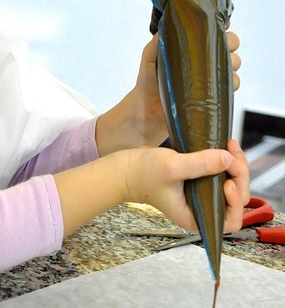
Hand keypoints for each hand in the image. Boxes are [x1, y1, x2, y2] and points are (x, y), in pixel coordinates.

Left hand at [115, 29, 241, 148]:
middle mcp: (204, 60)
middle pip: (230, 45)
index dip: (220, 25)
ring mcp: (210, 77)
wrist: (147, 113)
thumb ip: (154, 45)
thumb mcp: (148, 60)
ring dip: (233, 64)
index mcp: (190, 47)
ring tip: (217, 69)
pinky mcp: (214, 95)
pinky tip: (219, 85)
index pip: (212, 30)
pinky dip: (233, 83)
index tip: (222, 25)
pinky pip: (233, 86)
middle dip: (231, 44)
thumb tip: (164, 28)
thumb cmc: (147, 84)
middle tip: (222, 49)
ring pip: (235, 64)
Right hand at [124, 140, 249, 232]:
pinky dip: (228, 161)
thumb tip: (228, 158)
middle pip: (236, 199)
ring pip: (233, 185)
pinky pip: (223, 174)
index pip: (230, 219)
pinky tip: (225, 147)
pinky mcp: (200, 181)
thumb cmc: (143, 174)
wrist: (126, 170)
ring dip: (236, 166)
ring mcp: (203, 195)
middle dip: (239, 176)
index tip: (227, 183)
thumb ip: (199, 164)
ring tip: (230, 147)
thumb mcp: (171, 167)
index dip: (235, 202)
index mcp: (195, 217)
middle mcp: (202, 209)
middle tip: (231, 155)